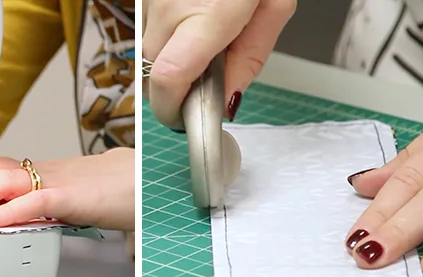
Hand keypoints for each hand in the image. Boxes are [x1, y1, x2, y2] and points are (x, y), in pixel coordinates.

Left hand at [0, 148, 134, 231]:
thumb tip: (3, 229)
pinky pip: (34, 201)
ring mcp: (54, 182)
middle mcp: (37, 173)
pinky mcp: (71, 197)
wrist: (146, 184)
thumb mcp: (60, 203)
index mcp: (33, 174)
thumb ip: (32, 213)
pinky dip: (8, 211)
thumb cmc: (107, 195)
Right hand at [142, 0, 295, 128]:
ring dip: (174, 55)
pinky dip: (169, 33)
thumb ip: (250, 58)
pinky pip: (149, 27)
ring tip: (209, 33)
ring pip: (149, 50)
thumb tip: (229, 97)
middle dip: (179, 84)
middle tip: (210, 75)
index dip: (174, 110)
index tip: (188, 119)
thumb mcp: (274, 8)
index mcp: (207, 16)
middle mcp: (169, 8)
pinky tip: (195, 16)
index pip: (170, 81)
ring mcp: (151, 0)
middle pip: (156, 72)